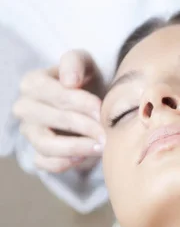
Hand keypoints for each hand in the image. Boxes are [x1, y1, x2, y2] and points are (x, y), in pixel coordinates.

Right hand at [13, 49, 105, 172]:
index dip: (80, 102)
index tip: (101, 108)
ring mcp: (30, 133)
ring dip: (76, 147)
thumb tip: (69, 80)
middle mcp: (25, 108)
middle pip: (51, 120)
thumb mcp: (85, 64)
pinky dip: (66, 163)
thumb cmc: (86, 81)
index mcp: (33, 83)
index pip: (54, 94)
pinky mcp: (38, 153)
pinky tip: (87, 155)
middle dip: (82, 126)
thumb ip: (76, 63)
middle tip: (106, 131)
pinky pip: (45, 163)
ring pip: (46, 145)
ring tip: (101, 146)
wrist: (92, 105)